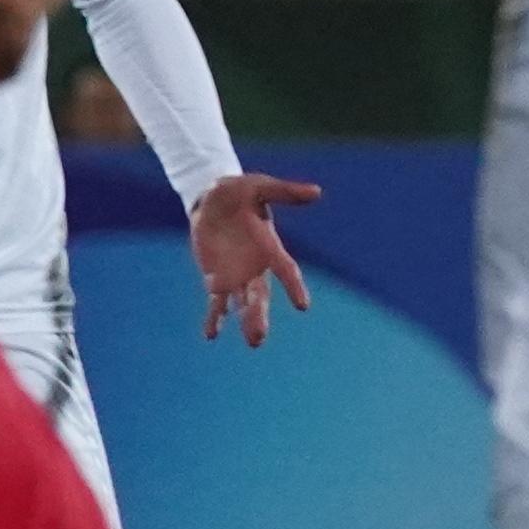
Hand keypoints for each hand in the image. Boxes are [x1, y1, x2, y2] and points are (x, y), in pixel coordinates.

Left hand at [189, 173, 322, 346]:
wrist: (212, 200)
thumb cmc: (238, 191)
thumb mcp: (259, 187)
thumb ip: (285, 192)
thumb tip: (316, 192)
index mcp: (270, 247)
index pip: (286, 270)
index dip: (294, 287)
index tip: (302, 306)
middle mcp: (257, 266)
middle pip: (261, 295)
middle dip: (259, 315)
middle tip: (259, 337)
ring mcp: (237, 275)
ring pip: (243, 303)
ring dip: (246, 320)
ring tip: (254, 342)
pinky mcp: (217, 278)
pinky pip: (217, 302)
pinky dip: (216, 318)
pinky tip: (212, 334)